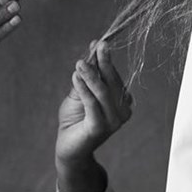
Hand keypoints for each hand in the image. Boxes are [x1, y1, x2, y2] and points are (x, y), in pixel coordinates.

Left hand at [55, 40, 132, 167]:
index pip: (115, 78)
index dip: (107, 60)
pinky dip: (84, 88)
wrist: (68, 148)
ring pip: (103, 92)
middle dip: (104, 63)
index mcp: (123, 102)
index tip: (100, 43)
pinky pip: (91, 103)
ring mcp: (113, 122)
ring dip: (91, 74)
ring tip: (79, 63)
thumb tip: (93, 50)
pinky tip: (76, 77)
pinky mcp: (99, 128)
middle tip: (98, 46)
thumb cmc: (75, 120)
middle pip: (113, 82)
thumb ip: (88, 76)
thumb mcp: (81, 93)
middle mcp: (123, 112)